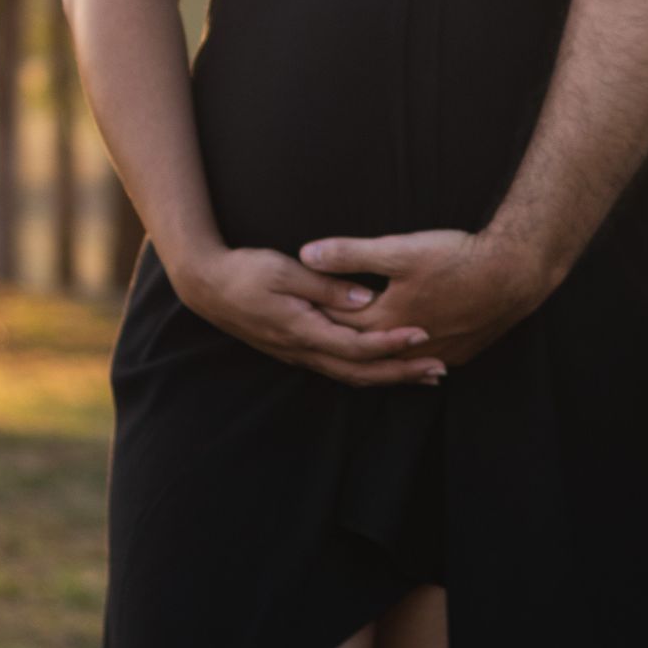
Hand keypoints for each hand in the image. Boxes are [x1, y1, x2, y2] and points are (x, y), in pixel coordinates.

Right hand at [175, 243, 443, 387]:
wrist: (207, 287)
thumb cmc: (245, 272)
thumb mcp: (286, 271)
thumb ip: (327, 286)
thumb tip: (367, 299)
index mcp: (303, 331)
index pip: (357, 347)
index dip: (392, 344)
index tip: (424, 335)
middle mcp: (303, 351)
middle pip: (361, 372)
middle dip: (401, 373)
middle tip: (439, 369)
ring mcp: (299, 354)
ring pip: (351, 376)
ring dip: (388, 377)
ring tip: (423, 373)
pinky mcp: (297, 350)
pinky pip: (339, 369)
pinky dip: (368, 371)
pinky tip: (386, 367)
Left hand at [298, 226, 548, 368]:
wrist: (515, 273)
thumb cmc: (457, 258)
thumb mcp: (399, 249)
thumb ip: (351, 254)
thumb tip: (306, 254)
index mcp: (386, 320)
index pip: (340, 323)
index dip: (317, 314)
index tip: (296, 309)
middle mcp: (406, 345)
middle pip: (363, 348)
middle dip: (340, 340)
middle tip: (315, 335)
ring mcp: (436, 352)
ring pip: (395, 361)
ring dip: (376, 357)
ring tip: (358, 355)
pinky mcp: (460, 352)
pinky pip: (425, 361)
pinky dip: (410, 360)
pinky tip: (411, 357)